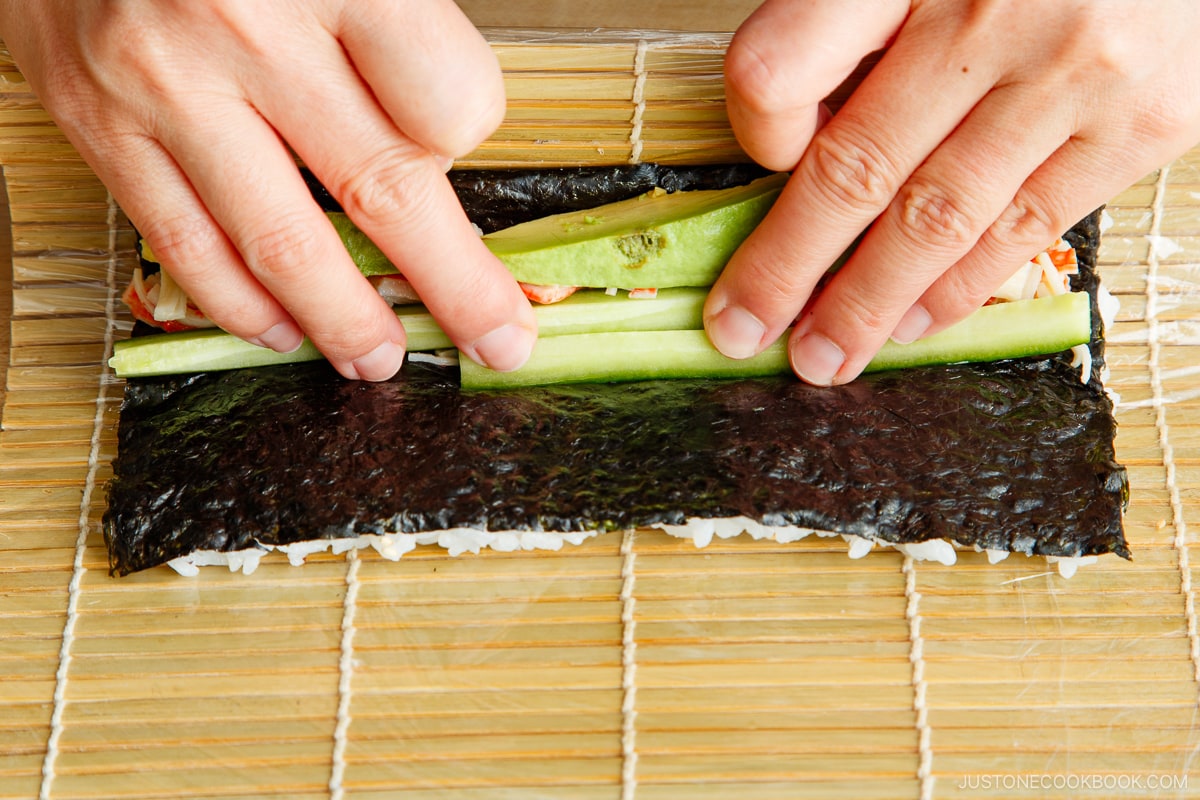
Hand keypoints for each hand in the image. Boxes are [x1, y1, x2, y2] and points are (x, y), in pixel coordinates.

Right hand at [0, 0, 536, 379]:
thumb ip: (392, 23)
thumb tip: (442, 135)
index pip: (448, 101)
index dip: (472, 137)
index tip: (465, 147)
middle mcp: (252, 32)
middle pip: (384, 192)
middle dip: (454, 289)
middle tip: (494, 339)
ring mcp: (168, 86)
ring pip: (283, 245)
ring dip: (344, 320)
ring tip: (382, 358)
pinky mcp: (98, 122)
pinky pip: (184, 244)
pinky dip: (240, 306)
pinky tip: (280, 331)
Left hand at [707, 0, 1199, 384]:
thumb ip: (856, 33)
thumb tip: (796, 153)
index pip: (782, 67)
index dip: (757, 129)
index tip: (763, 163)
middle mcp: (988, 13)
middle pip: (856, 169)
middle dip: (787, 271)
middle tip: (742, 334)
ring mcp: (1074, 71)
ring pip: (937, 220)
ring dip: (866, 306)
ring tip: (821, 359)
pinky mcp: (1146, 120)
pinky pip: (1025, 229)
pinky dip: (957, 290)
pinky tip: (910, 325)